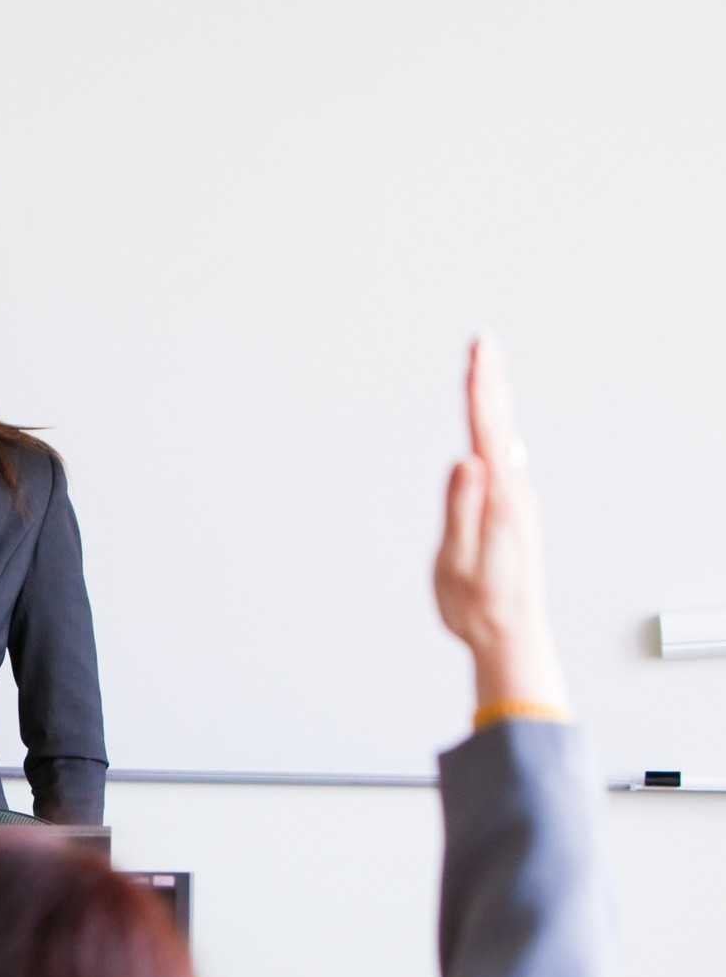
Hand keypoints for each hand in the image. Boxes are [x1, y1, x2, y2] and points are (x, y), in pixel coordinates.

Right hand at [433, 334, 566, 713]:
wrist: (510, 634)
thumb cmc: (479, 605)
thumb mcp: (461, 561)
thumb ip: (463, 510)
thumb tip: (467, 460)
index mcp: (500, 499)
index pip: (487, 430)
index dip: (480, 388)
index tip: (476, 352)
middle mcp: (514, 493)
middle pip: (499, 424)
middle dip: (489, 380)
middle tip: (482, 341)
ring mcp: (516, 501)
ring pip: (503, 437)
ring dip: (494, 400)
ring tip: (484, 370)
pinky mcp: (510, 511)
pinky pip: (503, 458)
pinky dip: (496, 430)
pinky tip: (494, 424)